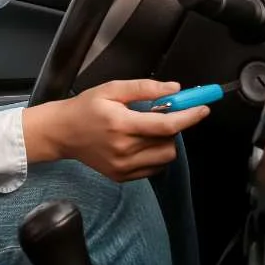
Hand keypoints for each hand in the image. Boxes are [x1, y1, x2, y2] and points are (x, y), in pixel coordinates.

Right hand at [23, 79, 209, 180]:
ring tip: (146, 130)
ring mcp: (123, 166)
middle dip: (171, 127)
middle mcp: (123, 149)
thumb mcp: (111, 89)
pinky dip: (154, 155)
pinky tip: (139, 143)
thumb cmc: (85, 108)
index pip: (166, 125)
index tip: (202, 108)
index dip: (189, 116)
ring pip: (164, 157)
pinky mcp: (121, 176)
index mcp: (121, 124)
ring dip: (164, 142)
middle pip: (169, 142)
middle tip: (157, 116)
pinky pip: (154, 168)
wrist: (61, 133)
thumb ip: (143, 88)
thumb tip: (174, 89)